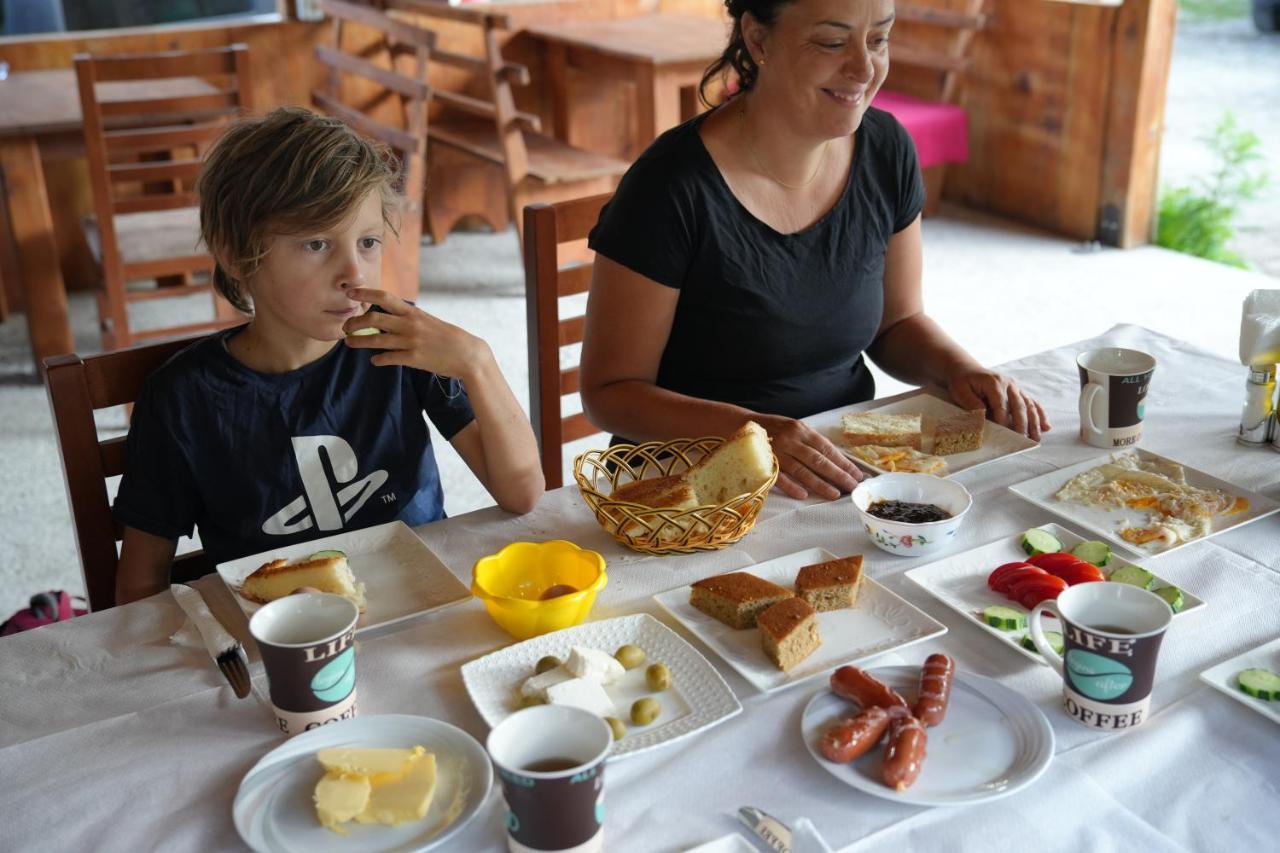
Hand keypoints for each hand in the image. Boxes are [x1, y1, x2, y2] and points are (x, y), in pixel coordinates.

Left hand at [342, 288, 482, 376]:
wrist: (467, 354)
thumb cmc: (448, 337)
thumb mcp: (428, 321)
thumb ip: (408, 318)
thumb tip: (389, 316)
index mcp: (413, 313)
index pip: (384, 298)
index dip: (365, 293)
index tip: (350, 293)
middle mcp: (410, 325)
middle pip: (374, 319)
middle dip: (355, 322)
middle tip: (346, 327)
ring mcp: (411, 342)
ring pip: (376, 340)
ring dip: (359, 342)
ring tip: (349, 343)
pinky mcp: (414, 359)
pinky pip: (388, 358)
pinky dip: (378, 359)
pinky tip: (374, 360)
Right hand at [754, 414, 864, 500]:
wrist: (738, 426)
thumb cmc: (771, 429)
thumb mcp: (792, 428)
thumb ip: (809, 442)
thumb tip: (833, 461)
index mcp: (800, 429)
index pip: (826, 448)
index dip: (842, 462)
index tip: (856, 473)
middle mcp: (790, 440)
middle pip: (818, 460)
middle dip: (838, 475)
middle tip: (852, 486)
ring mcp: (777, 452)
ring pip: (802, 471)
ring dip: (820, 484)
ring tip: (834, 494)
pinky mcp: (764, 463)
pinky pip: (780, 477)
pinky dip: (792, 486)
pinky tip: (804, 495)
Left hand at [946, 369, 1050, 439]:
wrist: (967, 369)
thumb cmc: (962, 381)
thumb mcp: (960, 391)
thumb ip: (972, 403)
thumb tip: (984, 417)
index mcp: (994, 383)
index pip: (1001, 403)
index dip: (1002, 419)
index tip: (1003, 432)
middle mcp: (1009, 384)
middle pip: (1019, 405)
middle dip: (1022, 424)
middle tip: (1023, 439)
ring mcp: (1016, 388)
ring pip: (1029, 405)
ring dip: (1034, 422)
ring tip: (1036, 438)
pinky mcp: (1019, 392)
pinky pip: (1032, 403)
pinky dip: (1040, 415)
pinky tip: (1046, 426)